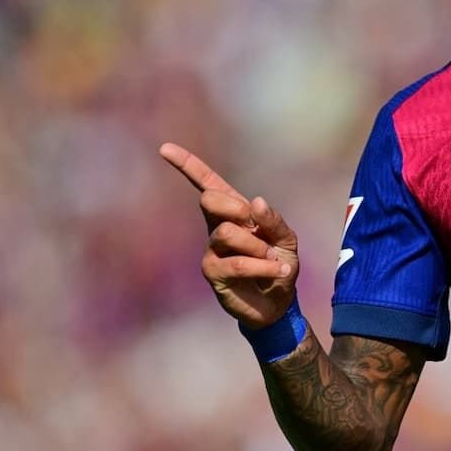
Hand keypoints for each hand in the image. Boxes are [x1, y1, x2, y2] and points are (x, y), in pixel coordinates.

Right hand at [159, 142, 298, 328]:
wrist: (278, 302)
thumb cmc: (280, 264)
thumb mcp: (286, 239)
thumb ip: (273, 221)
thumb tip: (257, 202)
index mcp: (235, 213)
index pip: (208, 184)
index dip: (188, 165)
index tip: (165, 148)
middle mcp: (218, 227)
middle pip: (210, 199)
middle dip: (235, 207)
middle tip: (253, 225)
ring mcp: (212, 250)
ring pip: (227, 233)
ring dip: (258, 246)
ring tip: (272, 259)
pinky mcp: (213, 272)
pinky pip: (236, 263)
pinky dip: (263, 266)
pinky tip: (278, 271)